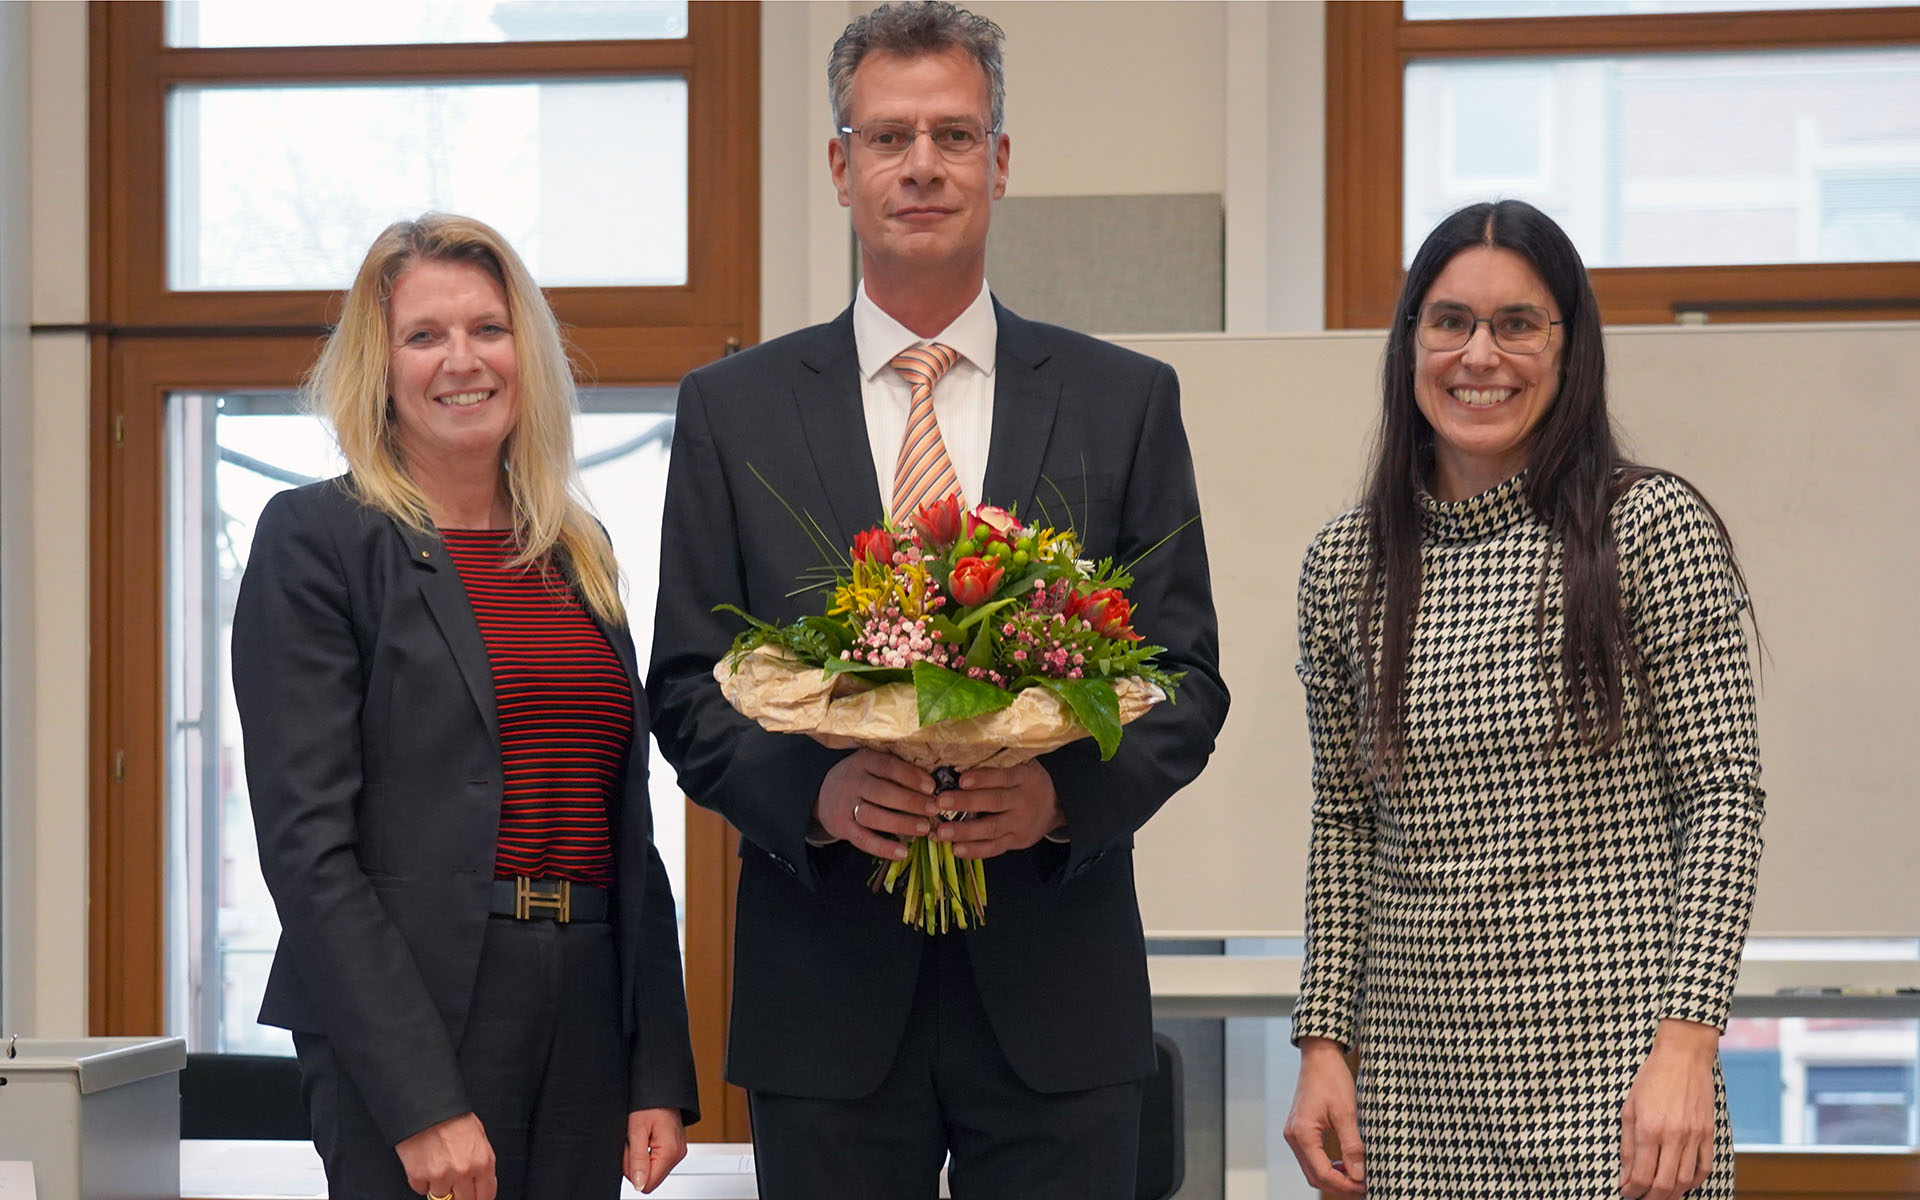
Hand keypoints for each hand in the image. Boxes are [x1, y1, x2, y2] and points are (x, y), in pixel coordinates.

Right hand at [395, 1112, 495, 1199]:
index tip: (475, 1197)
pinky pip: (422, 1190)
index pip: (486, 1195)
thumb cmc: (452, 1116)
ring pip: (442, 1198)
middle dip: (460, 1195)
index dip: (480, 1198)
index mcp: (482, 1161)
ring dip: (440, 1187)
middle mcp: (463, 1172)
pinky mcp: (418, 1176)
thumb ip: (482, 1162)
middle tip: (455, 1186)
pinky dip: (423, 1181)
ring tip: (439, 1167)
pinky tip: (425, 1164)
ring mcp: (440, 1176)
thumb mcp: (478, 1136)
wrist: (426, 1104)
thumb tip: (482, 1182)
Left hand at [624, 1107, 687, 1193]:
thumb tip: (639, 1184)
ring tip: (640, 1138)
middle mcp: (678, 1154)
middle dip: (636, 1164)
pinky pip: (657, 1161)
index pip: (648, 1184)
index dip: (633, 1171)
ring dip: (641, 1158)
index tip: (630, 1151)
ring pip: (653, 1170)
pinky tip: (646, 1138)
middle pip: (650, 1178)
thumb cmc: (649, 1103)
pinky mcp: (675, 1148)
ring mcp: (678, 1151)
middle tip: (634, 1142)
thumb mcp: (636, 1130)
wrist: (661, 1088)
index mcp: (670, 1152)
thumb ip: (637, 1160)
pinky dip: (648, 1153)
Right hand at [814, 748, 935, 859]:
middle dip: (911, 801)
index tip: (931, 787)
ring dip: (901, 823)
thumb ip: (897, 771)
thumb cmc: (862, 778)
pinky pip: (863, 839)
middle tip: (933, 809)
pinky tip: (903, 853)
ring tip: (924, 828)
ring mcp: (844, 805)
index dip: (911, 777)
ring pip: (873, 816)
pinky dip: (883, 848)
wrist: (822, 792)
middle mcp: (852, 781)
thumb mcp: (873, 766)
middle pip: (882, 792)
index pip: (888, 766)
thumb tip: (933, 786)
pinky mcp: (840, 826)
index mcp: (863, 761)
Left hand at [938, 761, 1063, 858]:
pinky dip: (975, 850)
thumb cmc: (1027, 782)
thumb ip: (998, 765)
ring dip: (965, 831)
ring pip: (991, 828)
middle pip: (994, 802)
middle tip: (940, 803)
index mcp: (1023, 777)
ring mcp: (1020, 823)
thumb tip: (960, 760)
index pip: (1002, 776)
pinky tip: (956, 849)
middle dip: (966, 803)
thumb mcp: (1021, 766)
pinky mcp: (1016, 841)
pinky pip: (994, 848)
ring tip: (942, 832)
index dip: (982, 778)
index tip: (961, 779)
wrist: (1056, 806)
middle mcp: (1023, 801)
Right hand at [1283, 1037, 1365, 1195]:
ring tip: (1356, 1177)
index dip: (1345, 1185)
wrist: (1319, 1057)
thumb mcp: (1347, 1112)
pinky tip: (1343, 1163)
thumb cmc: (1331, 1079)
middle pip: (1314, 1176)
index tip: (1365, 1186)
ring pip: (1312, 1169)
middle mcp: (1293, 1136)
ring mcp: (1294, 1133)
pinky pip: (1311, 1157)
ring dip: (1333, 1177)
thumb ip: (1352, 1146)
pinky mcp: (1299, 1129)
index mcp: (1302, 1134)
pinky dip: (1327, 1166)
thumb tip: (1358, 1174)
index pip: (1323, 1173)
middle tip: (1363, 1186)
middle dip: (1340, 1185)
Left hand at [1620, 1019, 1718, 1199]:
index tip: (1626, 1193)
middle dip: (1651, 1198)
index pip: (1641, 1175)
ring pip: (1686, 1181)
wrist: (1683, 1057)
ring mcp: (1694, 1137)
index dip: (1632, 1191)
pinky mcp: (1708, 1134)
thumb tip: (1625, 1175)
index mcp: (1649, 1130)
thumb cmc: (1652, 1079)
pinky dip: (1694, 1182)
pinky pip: (1705, 1168)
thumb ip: (1627, 1145)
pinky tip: (1682, 1184)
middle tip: (1642, 1199)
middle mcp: (1673, 1137)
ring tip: (1659, 1195)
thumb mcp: (1629, 1108)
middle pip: (1664, 1184)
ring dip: (1671, 1194)